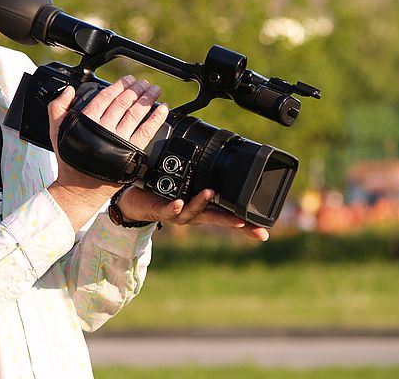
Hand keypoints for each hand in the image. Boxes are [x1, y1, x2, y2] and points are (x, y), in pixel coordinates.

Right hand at [46, 75, 168, 228]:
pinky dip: (156, 118)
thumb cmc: (70, 160)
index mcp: (88, 120)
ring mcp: (119, 140)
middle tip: (143, 83)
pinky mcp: (131, 151)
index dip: (119, 85)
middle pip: (124, 102)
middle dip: (136, 89)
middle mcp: (105, 128)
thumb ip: (58, 107)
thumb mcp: (56, 130)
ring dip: (147, 99)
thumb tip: (69, 90)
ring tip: (154, 90)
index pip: (107, 96)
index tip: (128, 80)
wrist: (79, 187)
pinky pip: (147, 131)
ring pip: (136, 113)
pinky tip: (163, 109)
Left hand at [116, 186, 269, 241]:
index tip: (264, 231)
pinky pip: (168, 210)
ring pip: (192, 212)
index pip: (229, 217)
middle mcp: (193, 213)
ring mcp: (177, 213)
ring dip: (201, 203)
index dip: (247, 226)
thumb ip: (205, 180)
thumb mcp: (188, 187)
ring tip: (210, 192)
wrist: (134, 202)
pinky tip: (179, 201)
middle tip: (244, 220)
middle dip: (230, 221)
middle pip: (215, 219)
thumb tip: (221, 168)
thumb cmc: (163, 195)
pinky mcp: (160, 210)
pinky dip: (174, 207)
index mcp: (203, 208)